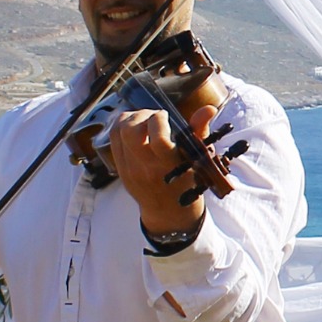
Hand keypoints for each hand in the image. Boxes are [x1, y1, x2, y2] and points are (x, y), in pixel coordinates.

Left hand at [104, 105, 218, 235]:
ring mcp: (129, 169)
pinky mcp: (119, 168)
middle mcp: (146, 169)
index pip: (158, 141)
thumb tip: (208, 108)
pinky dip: (122, 124)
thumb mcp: (197, 160)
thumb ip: (199, 132)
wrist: (168, 212)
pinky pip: (113, 137)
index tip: (166, 117)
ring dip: (132, 118)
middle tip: (155, 118)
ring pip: (119, 131)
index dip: (160, 121)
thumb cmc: (187, 184)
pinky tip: (136, 125)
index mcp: (168, 167)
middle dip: (143, 116)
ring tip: (146, 120)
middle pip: (131, 132)